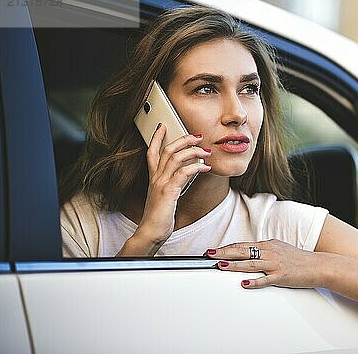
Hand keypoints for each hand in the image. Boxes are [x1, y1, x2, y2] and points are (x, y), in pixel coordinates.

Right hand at [126, 124, 211, 252]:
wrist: (151, 232)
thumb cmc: (159, 216)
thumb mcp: (165, 196)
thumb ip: (172, 184)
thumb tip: (186, 174)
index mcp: (154, 178)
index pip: (151, 152)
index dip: (156, 138)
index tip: (162, 126)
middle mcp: (156, 178)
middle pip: (167, 150)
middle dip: (183, 139)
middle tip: (197, 135)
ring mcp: (161, 183)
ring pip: (175, 157)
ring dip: (193, 151)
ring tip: (206, 151)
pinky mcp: (168, 191)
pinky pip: (183, 173)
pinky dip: (196, 167)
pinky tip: (206, 167)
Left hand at [205, 239, 323, 288]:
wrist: (318, 266)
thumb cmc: (299, 259)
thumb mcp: (279, 249)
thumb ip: (264, 250)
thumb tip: (250, 253)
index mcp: (268, 245)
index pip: (242, 245)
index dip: (226, 248)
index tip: (213, 251)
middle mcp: (269, 252)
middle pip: (243, 251)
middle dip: (224, 253)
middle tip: (210, 255)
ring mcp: (275, 264)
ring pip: (251, 263)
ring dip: (235, 265)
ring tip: (221, 266)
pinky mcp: (281, 276)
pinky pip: (265, 279)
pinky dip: (254, 281)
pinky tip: (244, 283)